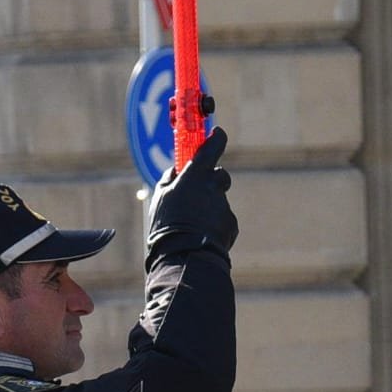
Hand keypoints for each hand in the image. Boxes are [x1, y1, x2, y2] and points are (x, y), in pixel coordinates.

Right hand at [147, 126, 237, 267]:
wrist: (185, 257)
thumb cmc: (167, 225)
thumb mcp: (160, 199)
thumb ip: (169, 181)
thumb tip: (175, 171)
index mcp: (196, 175)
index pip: (213, 147)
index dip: (216, 138)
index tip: (217, 134)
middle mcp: (214, 187)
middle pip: (220, 175)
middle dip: (211, 181)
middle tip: (198, 192)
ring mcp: (224, 206)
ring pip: (218, 201)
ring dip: (209, 207)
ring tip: (192, 224)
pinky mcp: (231, 224)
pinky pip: (222, 220)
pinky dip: (213, 225)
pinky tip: (200, 236)